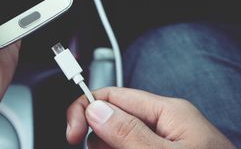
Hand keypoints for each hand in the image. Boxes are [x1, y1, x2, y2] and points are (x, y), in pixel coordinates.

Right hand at [66, 87, 235, 148]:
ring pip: (121, 143)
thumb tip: (96, 109)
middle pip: (115, 121)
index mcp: (168, 112)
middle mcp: (166, 125)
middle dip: (100, 142)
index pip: (115, 96)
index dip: (87, 110)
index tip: (72, 136)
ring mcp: (166, 144)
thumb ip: (130, 133)